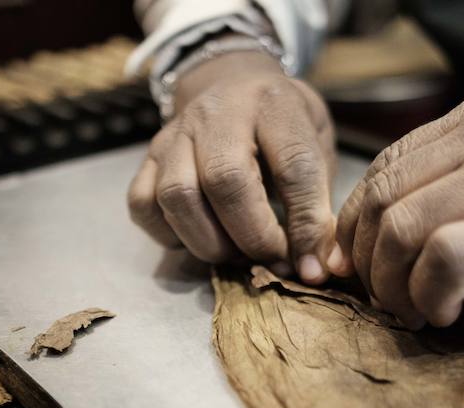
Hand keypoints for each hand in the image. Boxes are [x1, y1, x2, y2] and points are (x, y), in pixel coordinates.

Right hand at [128, 47, 336, 283]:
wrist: (231, 83)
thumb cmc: (282, 125)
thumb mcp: (317, 144)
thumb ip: (319, 201)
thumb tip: (317, 267)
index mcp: (273, 104)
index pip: (293, 167)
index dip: (306, 224)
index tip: (313, 265)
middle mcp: (217, 112)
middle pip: (225, 180)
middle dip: (253, 236)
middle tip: (273, 260)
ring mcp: (174, 133)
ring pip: (177, 196)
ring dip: (211, 243)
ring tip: (239, 254)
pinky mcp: (147, 158)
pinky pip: (144, 206)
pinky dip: (172, 236)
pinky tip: (202, 238)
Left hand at [329, 88, 463, 326]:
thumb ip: (462, 185)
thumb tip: (392, 236)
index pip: (384, 168)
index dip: (356, 227)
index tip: (359, 268)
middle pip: (381, 199)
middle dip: (364, 262)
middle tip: (383, 300)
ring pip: (401, 228)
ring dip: (391, 285)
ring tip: (415, 312)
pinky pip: (443, 258)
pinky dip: (428, 294)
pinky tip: (445, 313)